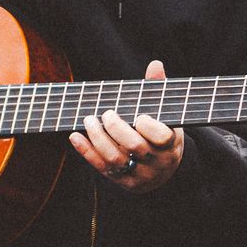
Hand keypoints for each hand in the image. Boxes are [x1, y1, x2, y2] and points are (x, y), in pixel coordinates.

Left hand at [71, 59, 185, 192]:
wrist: (163, 171)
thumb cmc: (162, 135)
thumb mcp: (167, 115)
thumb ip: (158, 90)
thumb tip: (155, 64)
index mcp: (171, 144)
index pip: (162, 137)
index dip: (149, 126)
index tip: (139, 115)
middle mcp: (157, 162)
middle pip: (135, 147)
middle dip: (117, 129)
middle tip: (107, 113)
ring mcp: (139, 175)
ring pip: (116, 159)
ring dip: (98, 139)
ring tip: (89, 120)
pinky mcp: (122, 182)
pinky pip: (102, 168)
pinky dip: (86, 152)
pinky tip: (75, 136)